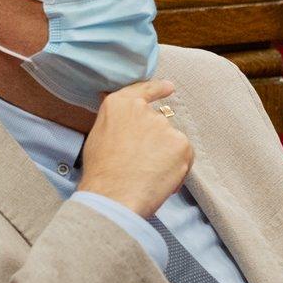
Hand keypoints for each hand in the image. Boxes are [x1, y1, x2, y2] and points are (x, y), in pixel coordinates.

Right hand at [78, 80, 193, 219]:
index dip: (157, 89)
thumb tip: (124, 123)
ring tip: (147, 176)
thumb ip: (116, 122)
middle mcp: (143, 110)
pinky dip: (177, 168)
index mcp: (119, 104)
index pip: (143, 90)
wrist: (114, 194)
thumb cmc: (101, 173)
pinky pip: (184, 156)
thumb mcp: (98, 136)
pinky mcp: (181, 144)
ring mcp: (164, 126)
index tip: (169, 87)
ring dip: (165, 156)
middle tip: (141, 165)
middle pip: (158, 123)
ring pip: (171, 142)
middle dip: (155, 142)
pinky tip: (160, 180)